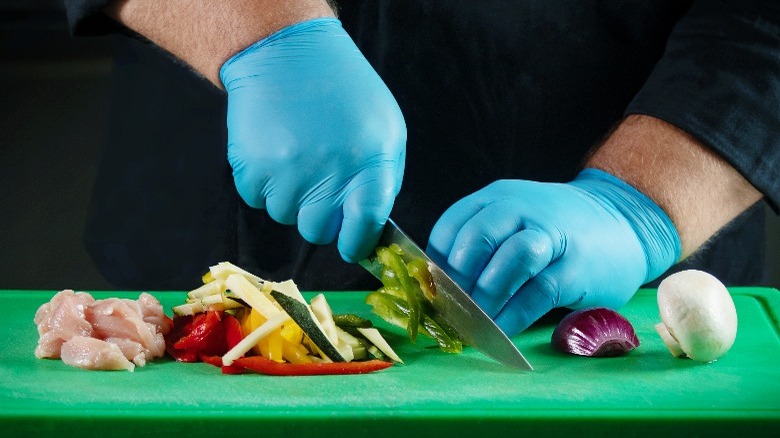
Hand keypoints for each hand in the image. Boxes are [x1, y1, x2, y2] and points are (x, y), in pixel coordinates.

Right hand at [220, 18, 405, 261]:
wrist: (283, 54)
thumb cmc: (341, 90)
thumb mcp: (385, 127)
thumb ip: (383, 178)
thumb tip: (370, 224)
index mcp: (370, 161)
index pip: (366, 224)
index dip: (356, 242)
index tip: (351, 245)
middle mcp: (329, 172)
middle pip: (318, 231)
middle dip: (319, 218)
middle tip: (318, 186)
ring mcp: (288, 172)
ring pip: (285, 216)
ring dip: (289, 197)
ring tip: (295, 156)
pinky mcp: (251, 167)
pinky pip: (256, 199)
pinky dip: (263, 183)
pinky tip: (273, 151)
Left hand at [427, 169, 680, 335]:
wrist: (624, 222)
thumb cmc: (556, 230)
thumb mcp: (515, 220)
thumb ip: (481, 244)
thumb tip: (437, 287)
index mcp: (499, 197)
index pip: (453, 225)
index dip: (436, 262)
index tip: (430, 291)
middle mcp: (524, 209)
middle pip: (478, 238)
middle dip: (457, 279)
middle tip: (449, 308)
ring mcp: (554, 236)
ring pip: (510, 260)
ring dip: (486, 296)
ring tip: (475, 321)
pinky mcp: (577, 268)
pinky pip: (538, 293)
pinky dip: (514, 316)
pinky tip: (500, 331)